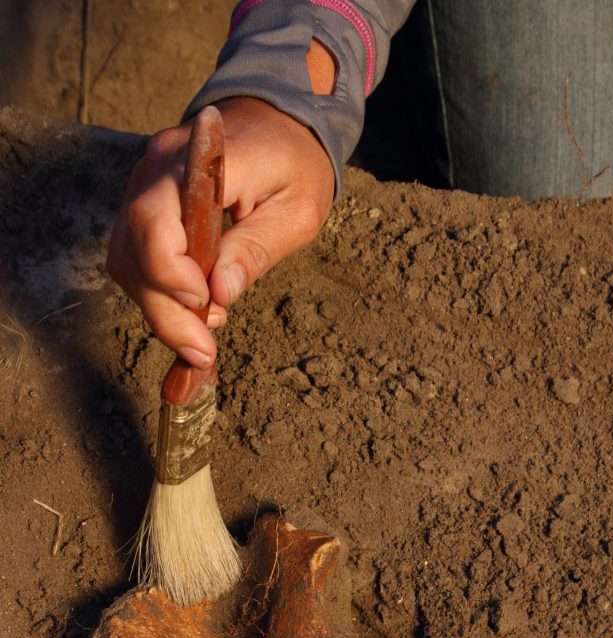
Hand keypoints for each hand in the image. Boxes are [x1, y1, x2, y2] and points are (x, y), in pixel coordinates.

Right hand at [107, 97, 334, 367]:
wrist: (277, 122)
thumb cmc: (294, 164)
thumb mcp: (298, 211)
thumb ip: (256, 248)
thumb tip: (219, 293)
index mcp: (201, 160)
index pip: (155, 219)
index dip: (169, 272)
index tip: (205, 305)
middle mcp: (159, 168)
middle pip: (134, 249)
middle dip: (165, 311)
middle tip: (203, 352)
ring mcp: (144, 184)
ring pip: (126, 259)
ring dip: (159, 308)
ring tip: (204, 332)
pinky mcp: (143, 204)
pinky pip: (133, 256)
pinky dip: (157, 292)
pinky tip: (194, 308)